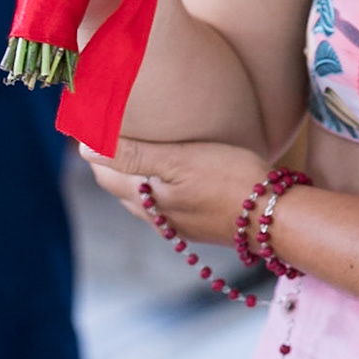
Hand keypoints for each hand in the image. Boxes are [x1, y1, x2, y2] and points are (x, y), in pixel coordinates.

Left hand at [81, 135, 268, 247]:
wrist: (275, 217)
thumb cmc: (229, 179)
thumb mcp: (179, 160)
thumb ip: (132, 155)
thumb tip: (83, 149)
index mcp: (148, 200)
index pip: (105, 175)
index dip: (94, 152)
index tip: (89, 129)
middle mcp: (158, 218)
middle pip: (121, 192)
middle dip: (111, 167)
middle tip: (110, 136)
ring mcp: (180, 227)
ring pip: (144, 204)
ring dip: (134, 182)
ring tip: (137, 157)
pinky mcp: (202, 229)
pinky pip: (167, 211)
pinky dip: (158, 193)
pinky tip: (174, 184)